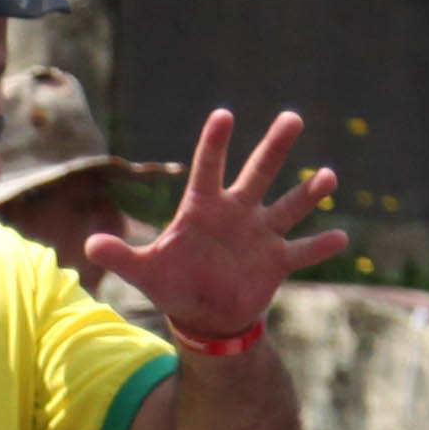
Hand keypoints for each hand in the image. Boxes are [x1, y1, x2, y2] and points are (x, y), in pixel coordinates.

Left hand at [78, 108, 344, 343]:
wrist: (204, 314)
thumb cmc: (173, 284)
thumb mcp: (143, 271)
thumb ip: (120, 254)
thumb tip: (87, 244)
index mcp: (204, 208)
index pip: (208, 168)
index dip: (215, 144)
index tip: (225, 114)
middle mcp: (237, 212)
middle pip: (259, 173)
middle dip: (275, 148)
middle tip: (293, 118)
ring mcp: (260, 234)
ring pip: (288, 206)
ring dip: (309, 192)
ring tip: (328, 176)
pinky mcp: (277, 261)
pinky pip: (302, 251)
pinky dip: (320, 246)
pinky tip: (341, 237)